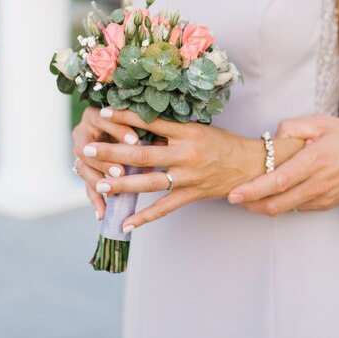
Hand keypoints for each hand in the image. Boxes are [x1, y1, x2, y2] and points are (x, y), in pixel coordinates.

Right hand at [72, 107, 139, 219]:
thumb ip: (146, 129)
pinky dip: (95, 200)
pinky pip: (87, 185)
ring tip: (112, 192)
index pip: (103, 120)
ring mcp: (81, 150)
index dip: (118, 130)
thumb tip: (162, 140)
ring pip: (83, 167)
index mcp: (96, 113)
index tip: (136, 140)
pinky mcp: (85, 167)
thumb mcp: (141, 124)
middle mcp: (83, 131)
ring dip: (98, 180)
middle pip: (87, 147)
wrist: (113, 129)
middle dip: (106, 161)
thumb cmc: (138, 122)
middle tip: (120, 171)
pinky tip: (102, 213)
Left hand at [81, 107, 301, 230]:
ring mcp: (189, 177)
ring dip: (121, 185)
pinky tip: (125, 224)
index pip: (151, 123)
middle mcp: (186, 155)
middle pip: (142, 155)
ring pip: (149, 183)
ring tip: (97, 185)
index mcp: (188, 133)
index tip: (102, 114)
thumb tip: (139, 127)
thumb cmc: (223, 143)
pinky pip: (165, 208)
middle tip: (87, 150)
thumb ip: (172, 131)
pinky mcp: (192, 195)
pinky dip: (144, 218)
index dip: (125, 118)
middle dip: (112, 153)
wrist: (251, 165)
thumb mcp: (199, 129)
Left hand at [228, 115, 338, 215]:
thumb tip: (271, 140)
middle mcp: (318, 183)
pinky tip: (273, 193)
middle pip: (277, 204)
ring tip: (248, 195)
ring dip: (263, 205)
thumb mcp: (321, 121)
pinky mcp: (325, 205)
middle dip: (250, 204)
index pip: (279, 181)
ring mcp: (322, 198)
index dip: (254, 190)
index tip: (235, 194)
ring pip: (285, 209)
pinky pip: (297, 208)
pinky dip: (281, 203)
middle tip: (233, 197)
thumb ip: (292, 127)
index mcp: (316, 160)